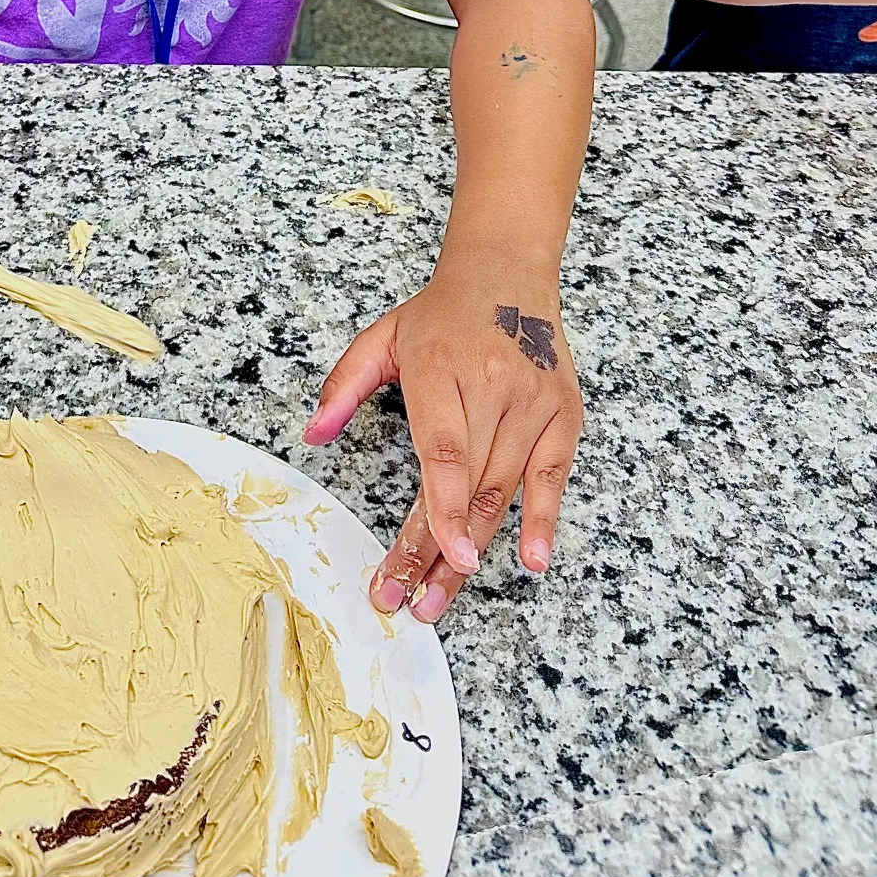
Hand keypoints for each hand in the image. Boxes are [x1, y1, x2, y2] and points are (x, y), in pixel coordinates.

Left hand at [303, 257, 581, 619]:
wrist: (507, 274)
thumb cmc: (440, 315)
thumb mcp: (380, 338)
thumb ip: (343, 386)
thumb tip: (313, 434)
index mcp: (439, 369)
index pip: (442, 451)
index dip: (440, 510)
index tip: (427, 558)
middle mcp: (490, 388)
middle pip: (467, 486)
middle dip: (437, 553)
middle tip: (409, 602)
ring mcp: (532, 404)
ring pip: (502, 492)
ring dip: (474, 551)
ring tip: (440, 598)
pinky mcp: (563, 415)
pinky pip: (552, 477)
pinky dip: (544, 520)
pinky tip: (534, 559)